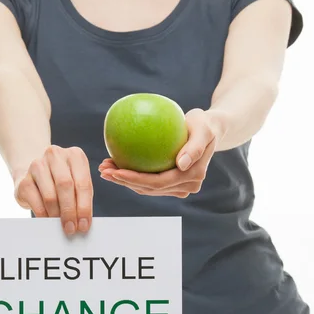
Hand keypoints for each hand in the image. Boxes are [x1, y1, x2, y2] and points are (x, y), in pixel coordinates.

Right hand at [14, 146, 93, 234]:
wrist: (34, 175)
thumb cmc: (61, 181)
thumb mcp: (76, 184)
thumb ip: (82, 199)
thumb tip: (83, 222)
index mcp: (75, 155)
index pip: (83, 183)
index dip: (84, 206)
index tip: (84, 224)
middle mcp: (55, 156)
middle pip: (65, 186)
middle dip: (70, 211)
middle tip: (72, 228)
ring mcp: (37, 165)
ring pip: (50, 195)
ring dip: (57, 215)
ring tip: (62, 226)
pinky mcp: (24, 180)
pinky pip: (36, 202)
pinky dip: (44, 215)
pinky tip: (49, 221)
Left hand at [99, 109, 216, 197]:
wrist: (209, 129)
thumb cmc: (205, 124)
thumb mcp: (203, 129)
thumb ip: (195, 147)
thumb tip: (181, 165)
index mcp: (192, 177)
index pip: (159, 182)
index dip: (135, 179)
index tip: (115, 170)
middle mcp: (186, 186)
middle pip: (149, 188)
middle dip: (123, 182)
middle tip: (103, 170)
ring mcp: (178, 187)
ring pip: (145, 188)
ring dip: (123, 181)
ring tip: (104, 168)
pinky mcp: (170, 182)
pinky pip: (147, 181)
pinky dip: (130, 175)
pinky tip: (115, 164)